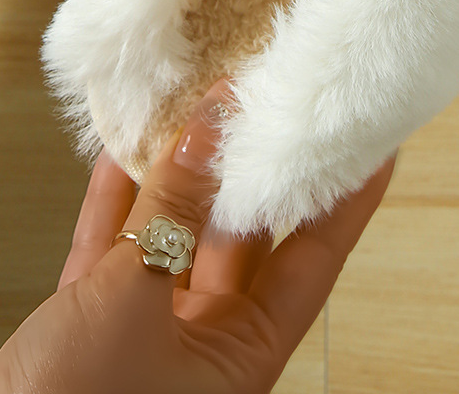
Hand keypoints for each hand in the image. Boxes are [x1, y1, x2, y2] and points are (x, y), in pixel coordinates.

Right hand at [0, 81, 394, 393]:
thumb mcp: (132, 296)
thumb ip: (171, 208)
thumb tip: (210, 125)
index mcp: (241, 355)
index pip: (312, 257)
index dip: (342, 197)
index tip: (368, 142)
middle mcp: (203, 344)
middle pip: (241, 237)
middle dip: (247, 169)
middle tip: (265, 101)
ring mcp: (146, 332)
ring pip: (174, 235)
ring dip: (176, 174)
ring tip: (194, 103)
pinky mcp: (90, 324)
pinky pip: (114, 247)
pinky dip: (117, 199)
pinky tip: (121, 147)